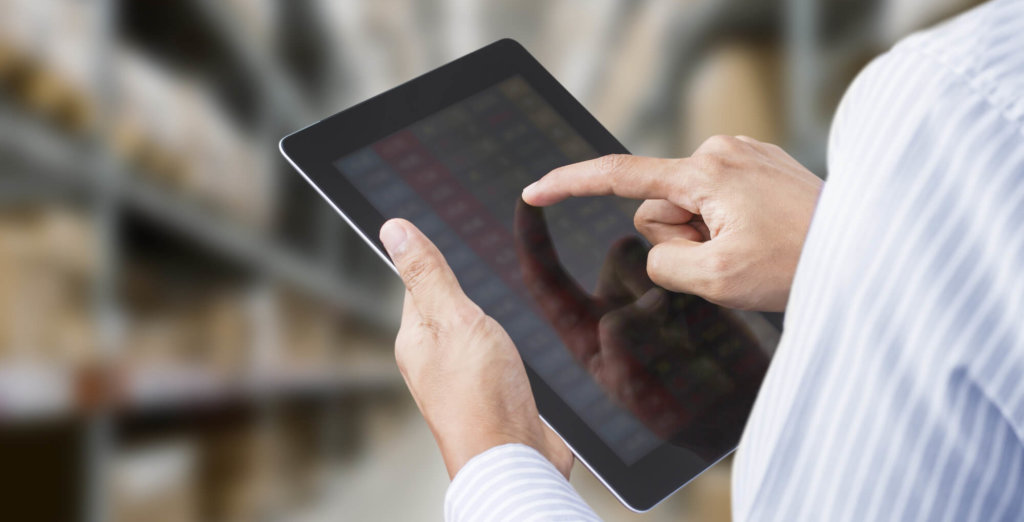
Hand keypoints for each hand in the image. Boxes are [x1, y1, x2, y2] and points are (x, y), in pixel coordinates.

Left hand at [379, 218, 572, 478]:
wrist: (515, 460)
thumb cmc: (482, 396)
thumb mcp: (454, 318)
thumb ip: (429, 274)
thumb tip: (393, 229)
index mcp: (415, 338)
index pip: (418, 283)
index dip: (436, 259)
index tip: (454, 238)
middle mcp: (434, 360)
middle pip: (449, 308)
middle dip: (470, 288)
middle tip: (491, 266)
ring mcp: (465, 379)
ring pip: (477, 333)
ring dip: (493, 318)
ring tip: (509, 304)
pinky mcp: (495, 395)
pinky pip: (499, 357)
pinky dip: (511, 344)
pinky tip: (524, 342)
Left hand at [515, 202, 767, 456]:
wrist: (730, 407)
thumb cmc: (675, 410)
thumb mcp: (635, 389)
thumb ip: (622, 345)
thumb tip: (637, 305)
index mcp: (584, 328)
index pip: (546, 278)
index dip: (532, 238)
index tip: (526, 198)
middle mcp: (614, 301)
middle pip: (622, 255)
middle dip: (648, 277)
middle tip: (673, 332)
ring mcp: (653, 291)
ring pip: (661, 256)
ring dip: (676, 284)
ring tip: (694, 334)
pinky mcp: (690, 284)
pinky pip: (691, 263)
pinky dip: (700, 286)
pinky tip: (708, 325)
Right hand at [522, 135, 822, 310]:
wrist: (865, 250)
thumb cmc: (798, 263)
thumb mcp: (714, 279)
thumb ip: (663, 263)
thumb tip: (662, 247)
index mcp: (703, 172)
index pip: (618, 176)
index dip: (570, 185)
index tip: (535, 190)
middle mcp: (720, 151)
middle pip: (661, 208)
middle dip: (681, 239)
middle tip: (729, 259)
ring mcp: (743, 156)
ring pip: (691, 209)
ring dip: (709, 236)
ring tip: (754, 249)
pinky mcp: (760, 167)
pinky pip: (719, 203)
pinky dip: (729, 226)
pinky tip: (765, 237)